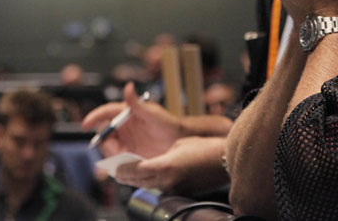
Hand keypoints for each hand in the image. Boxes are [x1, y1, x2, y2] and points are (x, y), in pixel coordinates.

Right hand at [81, 82, 182, 158]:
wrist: (179, 142)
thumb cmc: (168, 124)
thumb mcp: (153, 113)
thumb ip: (137, 103)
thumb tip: (128, 85)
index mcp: (126, 113)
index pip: (106, 113)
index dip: (94, 117)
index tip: (86, 124)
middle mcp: (123, 127)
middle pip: (105, 133)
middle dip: (104, 141)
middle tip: (113, 150)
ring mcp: (125, 140)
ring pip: (109, 147)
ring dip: (111, 153)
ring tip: (122, 159)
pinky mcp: (129, 154)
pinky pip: (117, 158)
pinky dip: (116, 162)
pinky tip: (123, 165)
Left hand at [113, 136, 228, 193]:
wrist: (224, 161)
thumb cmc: (204, 149)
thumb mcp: (178, 145)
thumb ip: (160, 156)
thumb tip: (150, 163)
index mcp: (166, 166)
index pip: (136, 170)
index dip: (123, 169)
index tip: (114, 167)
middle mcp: (168, 181)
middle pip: (139, 181)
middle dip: (125, 176)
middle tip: (115, 172)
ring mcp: (174, 188)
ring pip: (148, 186)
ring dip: (136, 180)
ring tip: (126, 174)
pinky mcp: (180, 192)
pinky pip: (159, 187)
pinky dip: (149, 182)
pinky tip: (145, 176)